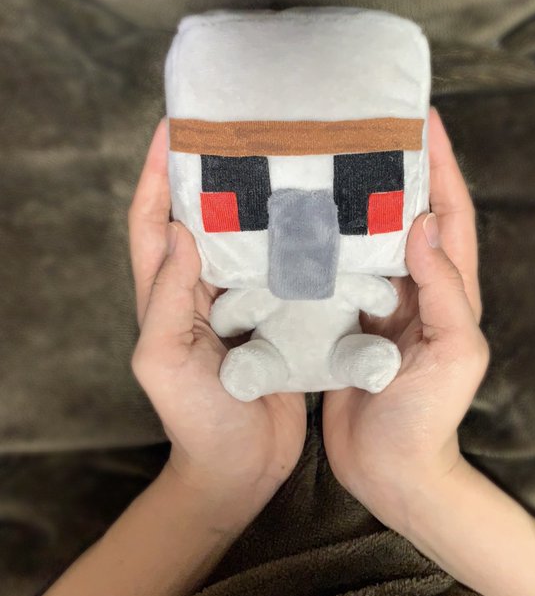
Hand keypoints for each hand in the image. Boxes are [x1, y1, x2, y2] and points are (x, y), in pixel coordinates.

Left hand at [128, 119, 305, 517]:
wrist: (241, 468)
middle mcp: (202, 288)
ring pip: (246, 239)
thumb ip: (166, 298)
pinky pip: (281, 272)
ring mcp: (241, 301)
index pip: (153, 220)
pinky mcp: (276, 317)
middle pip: (203, 216)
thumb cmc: (196, 421)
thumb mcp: (165, 361)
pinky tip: (320, 223)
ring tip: (288, 162)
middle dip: (214, 172)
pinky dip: (293, 245)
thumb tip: (180, 230)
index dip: (157, 172)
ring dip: (259, 202)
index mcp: (167, 294)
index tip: (174, 127)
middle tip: (243, 131)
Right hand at [323, 108, 489, 528]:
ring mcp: (378, 304)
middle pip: (405, 215)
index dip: (441, 165)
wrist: (387, 469)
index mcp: (448, 290)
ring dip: (350, 204)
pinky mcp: (345, 322)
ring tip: (323, 165)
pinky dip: (322, 249)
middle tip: (362, 131)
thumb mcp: (453, 354)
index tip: (422, 120)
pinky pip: (336, 274)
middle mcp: (414, 288)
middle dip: (391, 171)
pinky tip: (296, 229)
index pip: (450, 213)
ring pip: (366, 241)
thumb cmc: (427, 419)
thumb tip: (425, 224)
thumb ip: (446, 291)